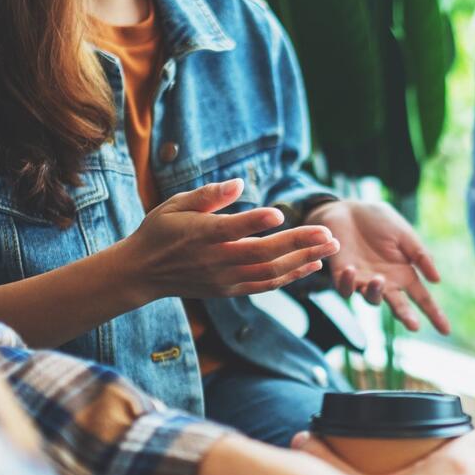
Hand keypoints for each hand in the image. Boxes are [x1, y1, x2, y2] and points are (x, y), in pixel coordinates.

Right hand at [119, 179, 340, 301]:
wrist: (143, 272)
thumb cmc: (161, 230)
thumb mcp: (175, 204)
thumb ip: (208, 195)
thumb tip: (238, 184)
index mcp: (202, 235)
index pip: (232, 228)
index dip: (255, 222)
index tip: (279, 213)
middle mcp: (216, 260)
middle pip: (262, 254)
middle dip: (299, 244)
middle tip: (329, 234)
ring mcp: (225, 278)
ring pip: (270, 273)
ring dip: (303, 261)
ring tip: (331, 249)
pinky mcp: (230, 290)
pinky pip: (265, 285)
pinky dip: (290, 276)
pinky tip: (311, 265)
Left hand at [306, 200, 449, 333]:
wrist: (347, 209)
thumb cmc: (378, 221)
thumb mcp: (404, 235)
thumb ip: (420, 256)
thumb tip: (437, 280)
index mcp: (404, 273)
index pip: (422, 298)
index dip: (434, 314)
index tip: (446, 330)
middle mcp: (386, 282)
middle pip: (399, 307)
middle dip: (406, 317)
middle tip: (414, 325)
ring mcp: (364, 282)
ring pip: (372, 299)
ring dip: (376, 292)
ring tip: (379, 279)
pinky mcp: (342, 276)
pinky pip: (345, 288)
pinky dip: (348, 282)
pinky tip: (351, 269)